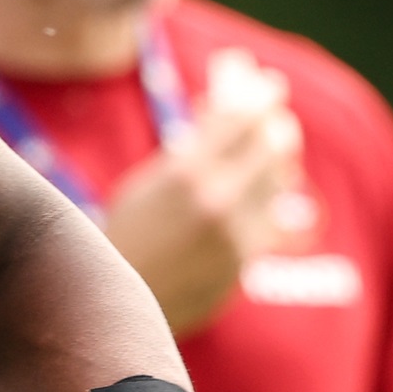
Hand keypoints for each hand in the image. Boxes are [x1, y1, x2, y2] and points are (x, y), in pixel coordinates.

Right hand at [102, 69, 308, 331]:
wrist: (114, 306)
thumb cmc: (124, 234)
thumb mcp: (149, 180)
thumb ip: (190, 147)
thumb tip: (227, 102)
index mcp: (186, 173)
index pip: (241, 118)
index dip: (258, 96)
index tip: (267, 84)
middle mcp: (217, 202)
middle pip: (271, 145)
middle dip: (274, 124)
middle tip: (275, 113)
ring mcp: (236, 236)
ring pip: (279, 182)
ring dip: (278, 159)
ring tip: (274, 145)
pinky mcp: (245, 263)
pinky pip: (274, 218)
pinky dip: (272, 198)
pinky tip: (272, 187)